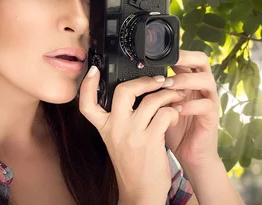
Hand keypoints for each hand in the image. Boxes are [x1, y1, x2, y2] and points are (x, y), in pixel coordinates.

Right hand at [79, 66, 185, 203]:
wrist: (141, 193)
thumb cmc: (133, 167)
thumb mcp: (117, 142)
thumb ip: (120, 121)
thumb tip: (134, 95)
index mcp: (105, 129)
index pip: (86, 103)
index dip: (88, 85)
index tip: (93, 70)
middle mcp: (116, 129)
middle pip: (123, 91)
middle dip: (144, 80)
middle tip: (158, 80)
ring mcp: (133, 134)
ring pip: (151, 100)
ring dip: (167, 94)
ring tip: (174, 96)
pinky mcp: (151, 141)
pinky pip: (165, 113)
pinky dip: (173, 110)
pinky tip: (175, 115)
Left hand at [163, 50, 220, 168]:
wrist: (190, 155)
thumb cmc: (173, 129)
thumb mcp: (159, 106)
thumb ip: (153, 91)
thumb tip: (134, 80)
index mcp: (188, 81)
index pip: (186, 57)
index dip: (174, 52)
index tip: (157, 54)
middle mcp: (201, 86)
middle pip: (201, 60)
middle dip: (185, 57)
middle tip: (169, 62)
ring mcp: (209, 99)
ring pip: (205, 79)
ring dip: (185, 80)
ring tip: (168, 86)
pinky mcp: (212, 116)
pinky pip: (206, 105)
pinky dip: (190, 105)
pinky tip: (177, 110)